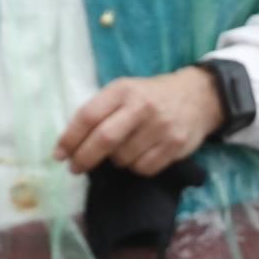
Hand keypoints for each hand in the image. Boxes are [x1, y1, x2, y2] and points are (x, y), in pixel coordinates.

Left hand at [55, 68, 223, 176]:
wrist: (199, 96)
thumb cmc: (152, 95)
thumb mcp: (125, 90)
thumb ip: (102, 110)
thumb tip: (74, 143)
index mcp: (123, 90)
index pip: (88, 116)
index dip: (70, 138)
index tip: (60, 155)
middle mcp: (141, 108)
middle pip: (104, 140)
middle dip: (85, 158)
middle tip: (76, 168)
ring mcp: (160, 128)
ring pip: (124, 159)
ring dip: (116, 161)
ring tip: (123, 151)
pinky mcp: (175, 146)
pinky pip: (144, 169)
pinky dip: (136, 167)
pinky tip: (141, 155)